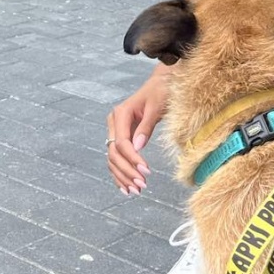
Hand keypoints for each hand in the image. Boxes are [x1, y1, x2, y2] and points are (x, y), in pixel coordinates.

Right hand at [106, 70, 168, 193]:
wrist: (161, 83)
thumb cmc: (161, 91)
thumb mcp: (156, 107)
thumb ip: (146, 126)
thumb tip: (138, 147)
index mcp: (120, 114)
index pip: (122, 143)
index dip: (133, 159)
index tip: (147, 172)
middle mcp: (114, 123)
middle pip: (114, 154)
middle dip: (127, 171)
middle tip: (142, 186)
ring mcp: (116, 131)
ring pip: (113, 159)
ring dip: (123, 176)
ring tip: (136, 191)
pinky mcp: (121, 138)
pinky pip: (117, 158)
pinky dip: (120, 173)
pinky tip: (126, 187)